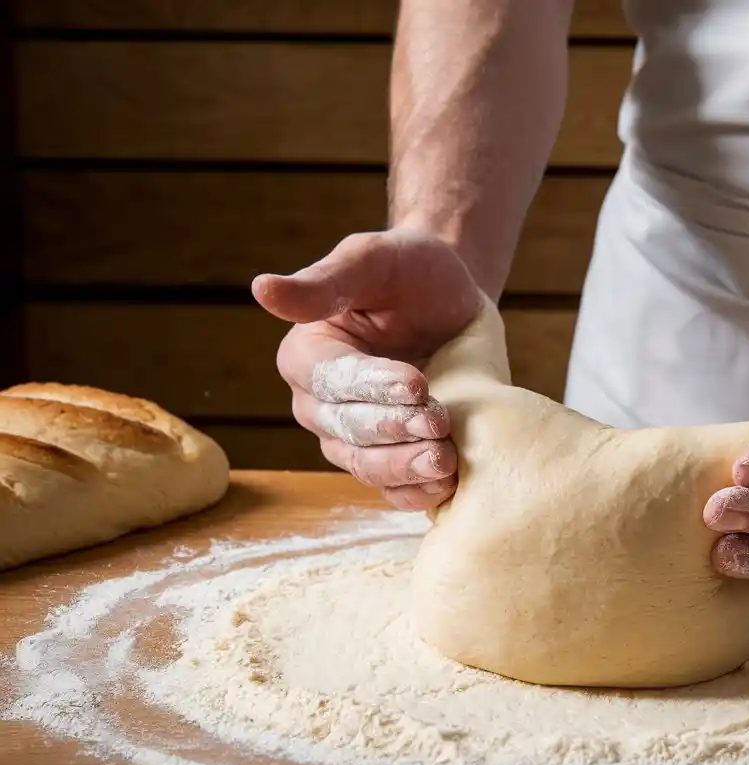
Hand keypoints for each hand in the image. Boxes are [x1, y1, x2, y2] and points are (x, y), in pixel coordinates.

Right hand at [252, 229, 481, 510]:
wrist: (456, 303)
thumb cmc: (412, 272)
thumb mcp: (375, 261)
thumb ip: (326, 281)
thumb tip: (262, 290)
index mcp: (308, 356)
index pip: (330, 380)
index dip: (371, 385)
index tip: (416, 383)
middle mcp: (320, 405)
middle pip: (347, 429)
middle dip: (393, 427)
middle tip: (436, 420)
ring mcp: (352, 440)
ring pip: (366, 465)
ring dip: (404, 466)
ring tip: (444, 460)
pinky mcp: (388, 463)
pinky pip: (392, 489)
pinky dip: (416, 491)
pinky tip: (445, 483)